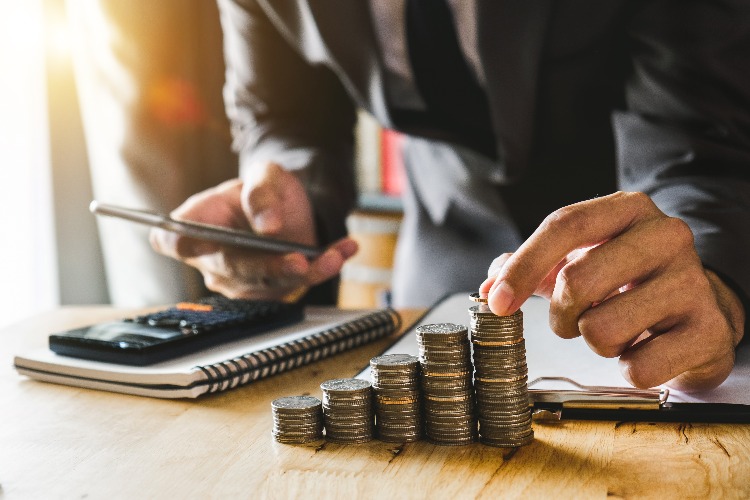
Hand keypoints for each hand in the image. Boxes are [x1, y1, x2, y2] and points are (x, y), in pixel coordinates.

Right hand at [150, 163, 357, 300]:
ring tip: (333, 256)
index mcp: (196, 223)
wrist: (290, 208)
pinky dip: (324, 268)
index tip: (201, 241)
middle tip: (296, 261)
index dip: (182, 244)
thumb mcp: (264, 174)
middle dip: (266, 267)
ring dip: (305, 272)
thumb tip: (267, 224)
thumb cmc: (264, 190)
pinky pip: (297, 285)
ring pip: (269, 284)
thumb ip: (261, 192)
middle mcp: (212, 259)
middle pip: (232, 269)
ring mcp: (240, 280)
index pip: (173, 240)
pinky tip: (344, 250)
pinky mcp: (271, 290)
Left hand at [479, 191, 744, 390]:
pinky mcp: (710, 331)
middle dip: (560, 315)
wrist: (701, 308)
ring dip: (595, 341)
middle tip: (573, 321)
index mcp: (629, 209)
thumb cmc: (629, 280)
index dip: (523, 267)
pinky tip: (645, 349)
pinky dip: (628, 368)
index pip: (565, 225)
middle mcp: (666, 236)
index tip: (497, 303)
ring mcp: (693, 282)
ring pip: (602, 330)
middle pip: (577, 281)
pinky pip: (637, 367)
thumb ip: (532, 267)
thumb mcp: (582, 258)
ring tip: (617, 330)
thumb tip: (488, 288)